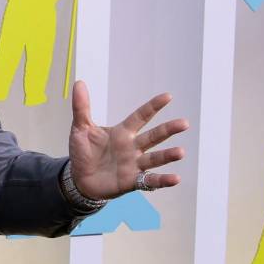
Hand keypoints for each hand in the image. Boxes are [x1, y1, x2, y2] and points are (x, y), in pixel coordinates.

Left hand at [68, 80, 188, 199]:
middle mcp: (132, 147)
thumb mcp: (80, 129)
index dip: (153, 107)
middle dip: (168, 130)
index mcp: (122, 132)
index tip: (168, 96)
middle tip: (184, 123)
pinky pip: (149, 181)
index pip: (141, 116)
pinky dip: (162, 180)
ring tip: (181, 152)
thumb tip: (79, 83)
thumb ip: (81, 108)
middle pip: (153, 136)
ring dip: (168, 155)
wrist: (79, 179)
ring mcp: (134, 164)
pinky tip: (175, 179)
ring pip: (154, 158)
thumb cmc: (83, 152)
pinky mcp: (131, 181)